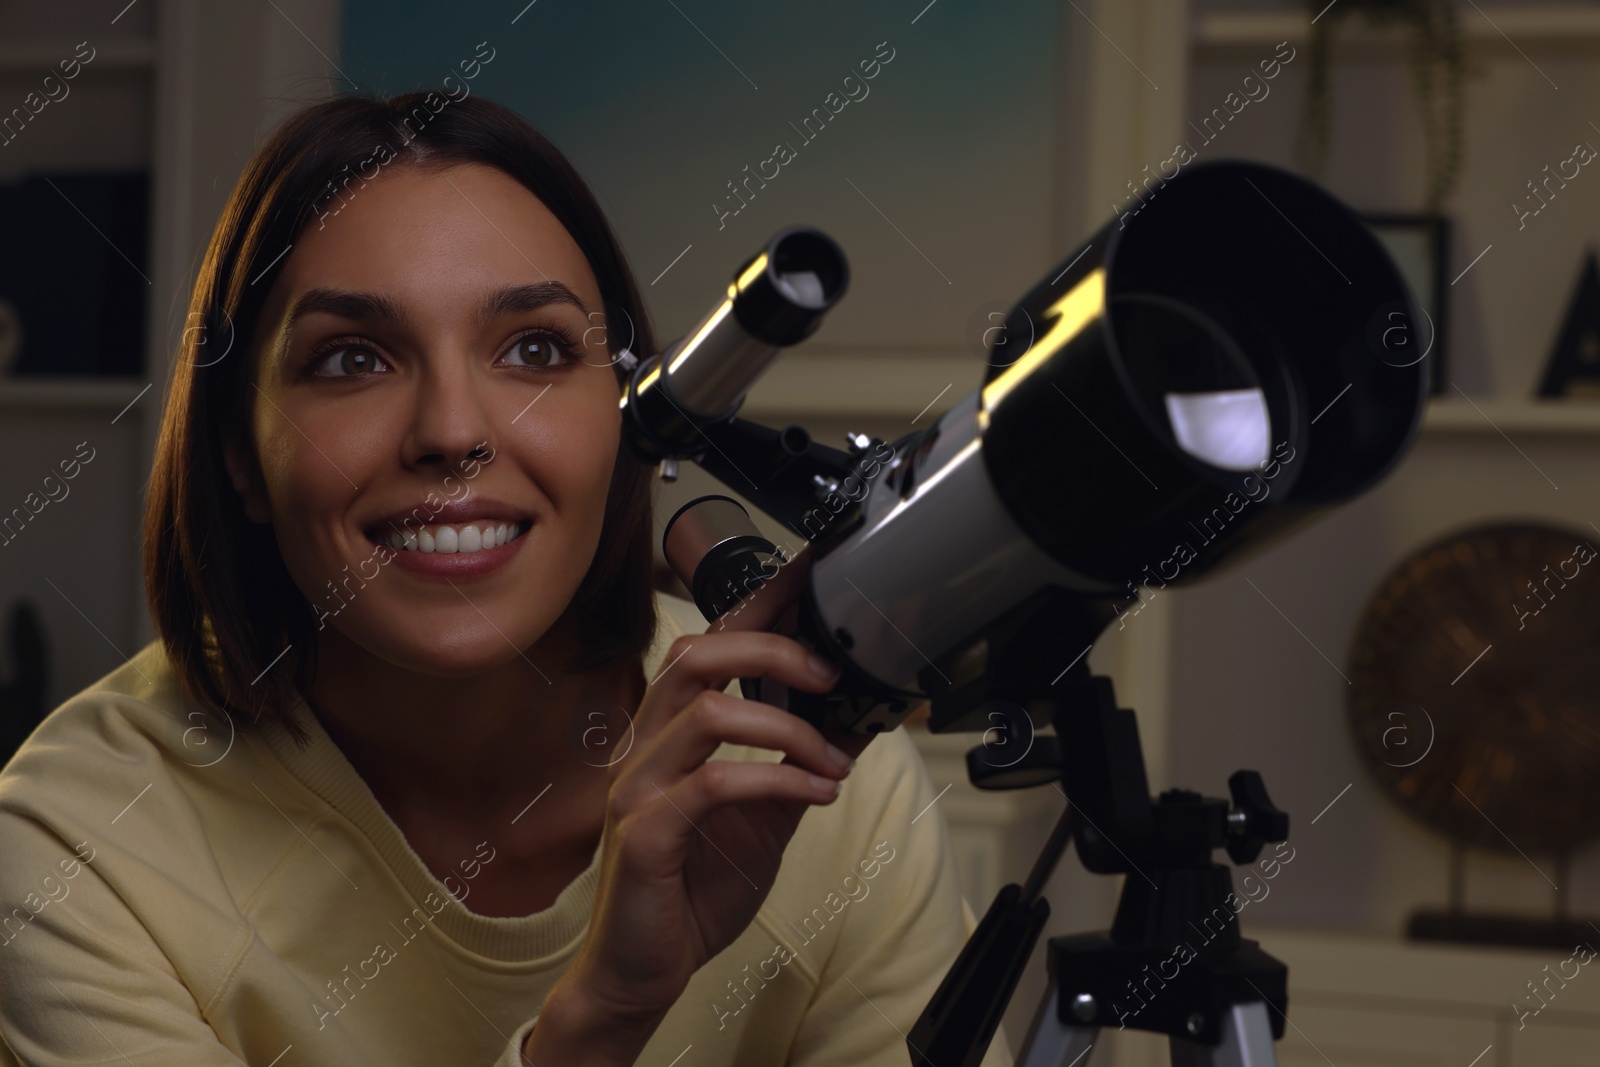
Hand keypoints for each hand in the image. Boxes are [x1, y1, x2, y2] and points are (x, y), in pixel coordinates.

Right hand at [528, 546, 876, 1062]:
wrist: (644, 972)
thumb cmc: (692, 891)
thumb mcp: (766, 819)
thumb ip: (798, 766)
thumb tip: (857, 721)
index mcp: (669, 735)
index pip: (709, 647)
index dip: (756, 605)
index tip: (807, 575)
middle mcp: (646, 749)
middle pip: (695, 655)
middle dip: (770, 649)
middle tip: (830, 673)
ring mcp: (639, 790)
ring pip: (706, 712)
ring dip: (786, 726)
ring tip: (832, 756)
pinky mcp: (645, 836)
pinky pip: (713, 785)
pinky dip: (776, 780)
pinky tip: (816, 792)